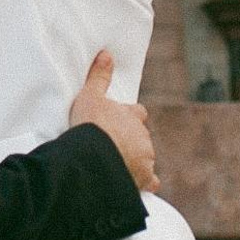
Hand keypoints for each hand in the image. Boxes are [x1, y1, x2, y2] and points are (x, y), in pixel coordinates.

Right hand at [68, 51, 156, 193]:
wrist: (94, 156)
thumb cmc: (91, 125)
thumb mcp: (90, 96)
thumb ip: (99, 77)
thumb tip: (106, 54)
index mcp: (132, 116)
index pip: (138, 113)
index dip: (130, 116)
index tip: (120, 120)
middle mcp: (143, 136)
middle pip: (141, 137)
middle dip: (132, 140)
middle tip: (114, 145)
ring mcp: (145, 158)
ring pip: (146, 158)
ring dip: (137, 160)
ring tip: (119, 165)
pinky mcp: (143, 178)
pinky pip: (150, 181)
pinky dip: (145, 182)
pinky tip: (139, 185)